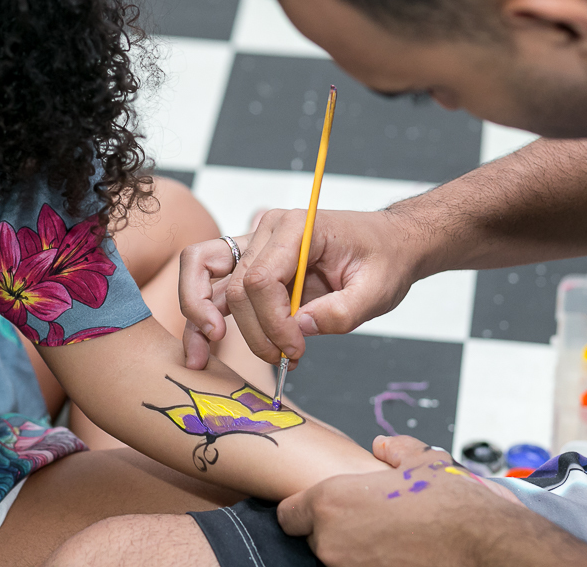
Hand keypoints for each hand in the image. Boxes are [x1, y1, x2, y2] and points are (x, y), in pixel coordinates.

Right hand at [179, 208, 428, 369]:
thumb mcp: (377, 291)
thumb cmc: (384, 259)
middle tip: (282, 359)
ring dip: (199, 318)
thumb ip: (341, 312)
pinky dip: (202, 314)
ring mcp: (254, 246)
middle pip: (234, 287)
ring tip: (199, 357)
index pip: (261, 279)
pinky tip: (203, 346)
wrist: (388, 245)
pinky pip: (213, 284)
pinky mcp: (250, 264)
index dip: (272, 323)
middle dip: (253, 333)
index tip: (296, 350)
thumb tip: (299, 329)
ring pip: (206, 277)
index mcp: (297, 228)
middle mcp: (267, 231)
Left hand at [277, 436, 522, 566]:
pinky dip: (373, 563)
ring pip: (337, 558)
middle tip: (370, 521)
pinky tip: (399, 554)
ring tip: (391, 538)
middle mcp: (332, 542)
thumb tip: (385, 446)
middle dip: (335, 529)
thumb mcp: (423, 462)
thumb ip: (395, 450)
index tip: (327, 508)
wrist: (486, 547)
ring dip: (355, 550)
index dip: (306, 509)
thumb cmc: (452, 506)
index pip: (289, 514)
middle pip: (314, 538)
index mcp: (331, 503)